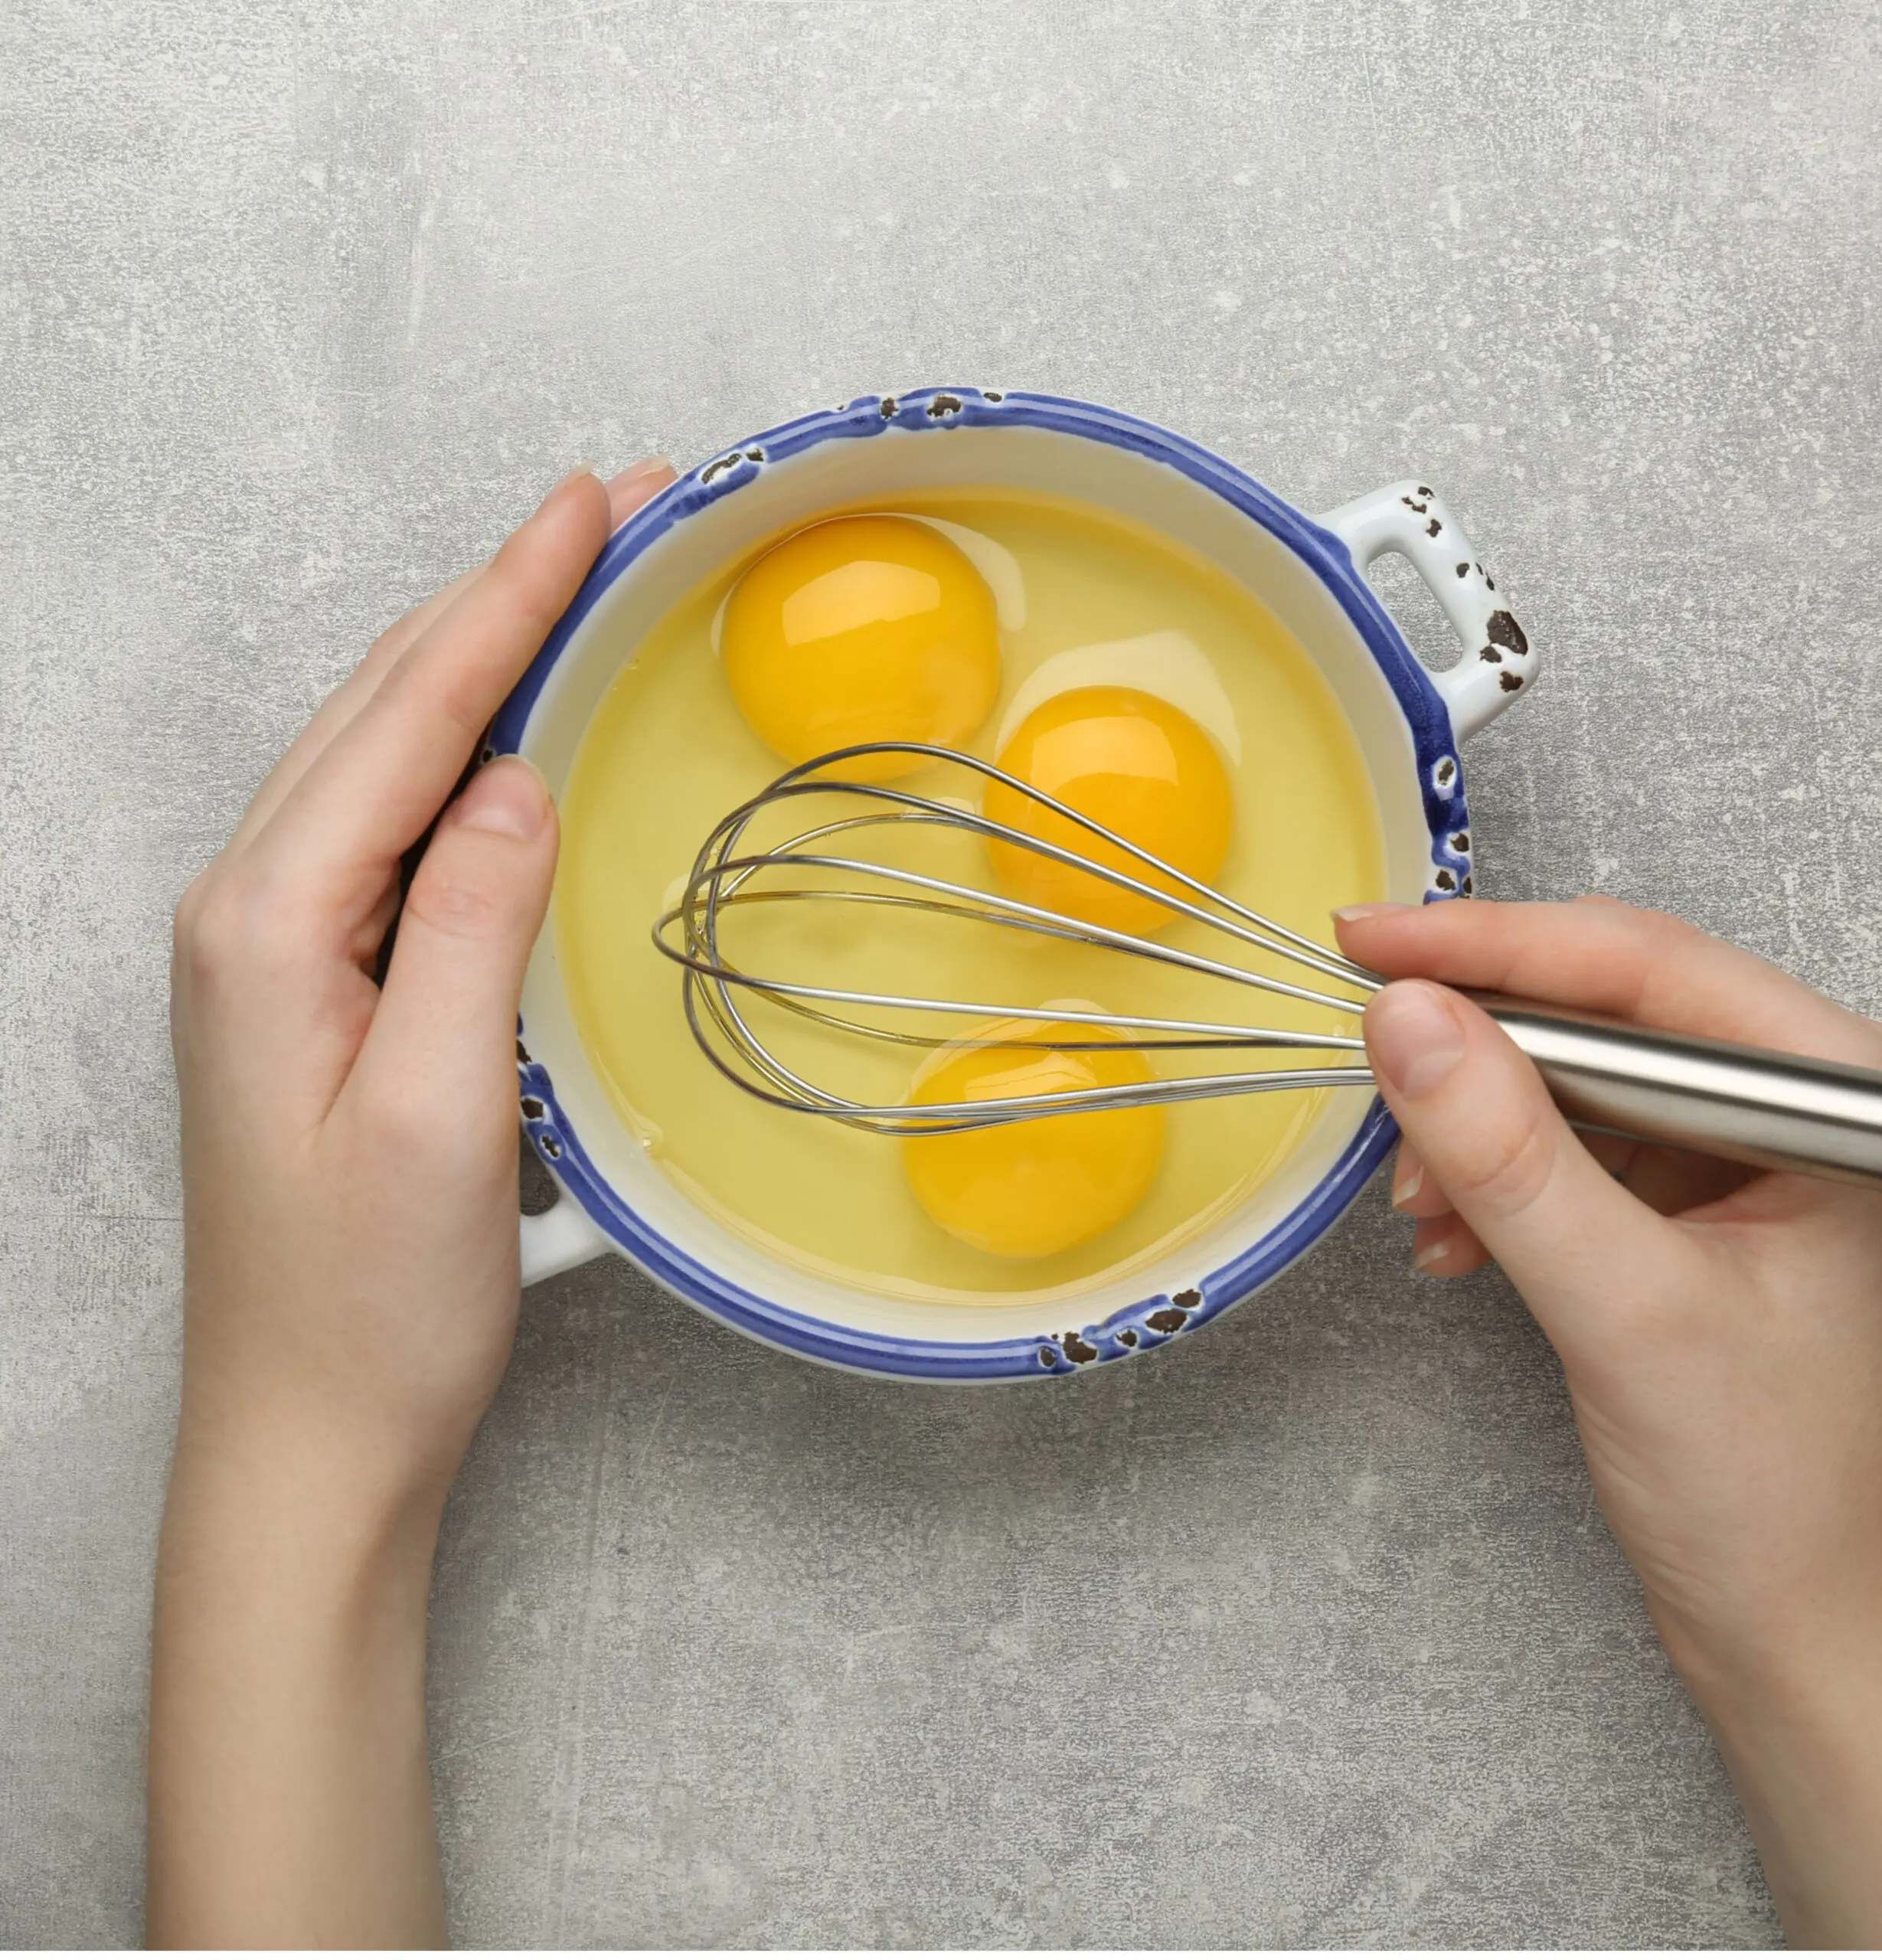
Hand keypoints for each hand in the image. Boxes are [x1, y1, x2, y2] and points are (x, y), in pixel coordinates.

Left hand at [149, 457, 673, 1946]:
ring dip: (483, 661)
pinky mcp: (323, 989)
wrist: (308, 1440)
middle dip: (500, 598)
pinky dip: (466, 754)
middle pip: (384, 708)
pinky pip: (399, 831)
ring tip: (578, 587)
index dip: (509, 599)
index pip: (407, 718)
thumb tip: (514, 774)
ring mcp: (282, 949)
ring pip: (387, 757)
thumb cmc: (367, 1307)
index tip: (596, 503)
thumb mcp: (435, 1113)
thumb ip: (465, 925)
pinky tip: (520, 735)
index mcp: (269, 924)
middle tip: (613, 510)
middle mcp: (254, 913)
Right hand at [1334, 896, 1881, 1944]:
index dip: (1497, 948)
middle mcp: (1819, 1108)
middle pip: (1614, 1013)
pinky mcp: (1714, 1203)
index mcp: (1856, 1100)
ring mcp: (1765, 1156)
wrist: (1798, 1636)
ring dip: (1482, 1131)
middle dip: (1482, 1056)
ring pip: (1583, 1079)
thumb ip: (1511, 1158)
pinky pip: (1583, 1145)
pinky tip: (1460, 1233)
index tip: (1375, 942)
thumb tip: (1409, 1021)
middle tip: (1374, 1065)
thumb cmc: (1774, 1502)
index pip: (1653, 971)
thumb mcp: (1626, 1313)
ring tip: (1426, 1206)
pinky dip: (1506, 1179)